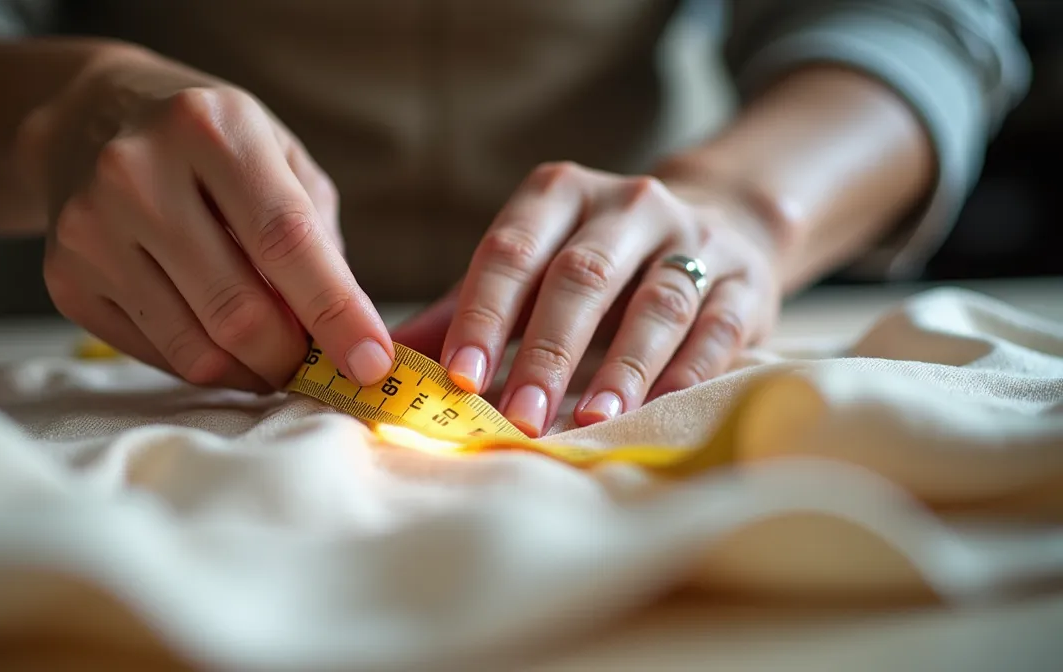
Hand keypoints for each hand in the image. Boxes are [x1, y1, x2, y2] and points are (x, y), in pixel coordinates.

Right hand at [23, 48, 392, 390]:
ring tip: (269, 353)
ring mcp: (90, 229)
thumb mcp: (276, 153)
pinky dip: (203, 363)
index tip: (373, 364)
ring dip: (250, 371)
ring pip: (195, 349)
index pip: (284, 240)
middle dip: (292, 356)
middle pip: (238, 310)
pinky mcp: (65, 278)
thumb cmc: (206, 142)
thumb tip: (346, 334)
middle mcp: (137, 173)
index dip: (335, 312)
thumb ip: (316, 237)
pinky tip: (214, 336)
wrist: (86, 117)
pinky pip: (156, 356)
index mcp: (209, 128)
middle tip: (316, 364)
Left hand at [392, 162, 781, 435]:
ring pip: (654, 301)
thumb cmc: (593, 263)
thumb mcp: (529, 267)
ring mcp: (692, 238)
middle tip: (518, 416)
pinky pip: (715, 326)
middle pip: (581, 277)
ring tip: (587, 421)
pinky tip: (655, 408)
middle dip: (546, 352)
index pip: (510, 251)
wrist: (716, 224)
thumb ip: (463, 308)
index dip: (483, 315)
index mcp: (558, 194)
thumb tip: (386, 358)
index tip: (460, 378)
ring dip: (620, 366)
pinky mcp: (743, 280)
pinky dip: (685, 371)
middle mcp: (627, 204)